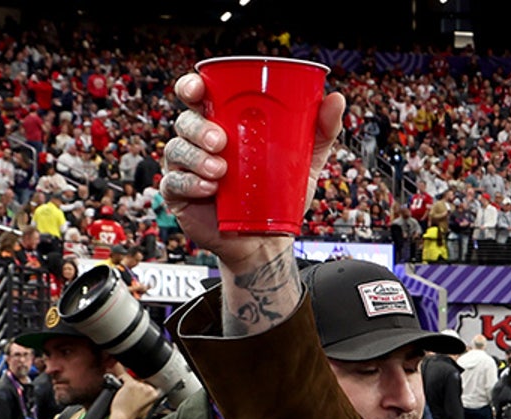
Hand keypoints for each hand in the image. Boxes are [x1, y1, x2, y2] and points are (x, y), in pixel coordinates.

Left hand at [112, 373, 161, 418]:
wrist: (123, 418)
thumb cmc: (133, 416)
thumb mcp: (147, 409)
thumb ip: (149, 399)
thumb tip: (146, 394)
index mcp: (155, 394)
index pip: (149, 387)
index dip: (143, 390)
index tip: (139, 394)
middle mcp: (148, 388)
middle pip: (142, 382)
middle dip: (136, 388)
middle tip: (132, 396)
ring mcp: (138, 385)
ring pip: (134, 380)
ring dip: (129, 385)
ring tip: (126, 394)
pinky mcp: (129, 384)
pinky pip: (124, 376)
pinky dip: (121, 377)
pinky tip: (120, 379)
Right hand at [161, 72, 346, 273]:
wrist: (267, 239)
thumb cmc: (279, 195)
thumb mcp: (305, 162)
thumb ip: (320, 131)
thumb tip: (336, 99)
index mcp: (222, 123)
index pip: (199, 96)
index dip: (191, 87)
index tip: (198, 89)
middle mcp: (200, 142)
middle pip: (185, 121)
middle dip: (198, 127)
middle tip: (221, 141)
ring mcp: (187, 167)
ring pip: (177, 149)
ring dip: (196, 157)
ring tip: (220, 171)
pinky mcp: (179, 194)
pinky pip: (174, 182)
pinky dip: (190, 182)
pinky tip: (210, 188)